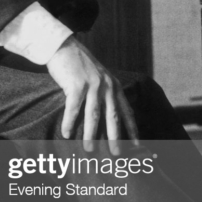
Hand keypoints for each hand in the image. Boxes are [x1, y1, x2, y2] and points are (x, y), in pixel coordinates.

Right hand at [46, 36, 139, 152]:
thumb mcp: (99, 76)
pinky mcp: (76, 84)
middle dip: (115, 137)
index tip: (137, 144)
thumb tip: (107, 114)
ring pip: (93, 115)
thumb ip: (105, 92)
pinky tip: (66, 134)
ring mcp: (92, 85)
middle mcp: (106, 86)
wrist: (64, 46)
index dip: (132, 129)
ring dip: (90, 134)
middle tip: (117, 154)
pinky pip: (73, 108)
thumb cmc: (79, 64)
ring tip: (89, 150)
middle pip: (112, 116)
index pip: (126, 111)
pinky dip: (69, 122)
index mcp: (114, 86)